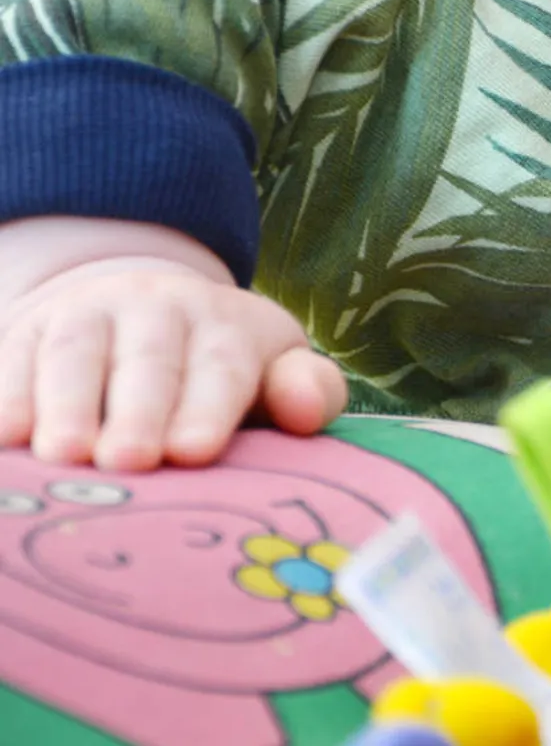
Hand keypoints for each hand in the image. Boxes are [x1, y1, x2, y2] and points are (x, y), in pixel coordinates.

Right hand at [0, 262, 346, 468]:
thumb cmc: (223, 367)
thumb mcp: (275, 369)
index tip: (194, 452)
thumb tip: (305, 409)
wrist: (142, 304)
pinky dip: (7, 394)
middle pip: (148, 361)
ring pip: (74, 354)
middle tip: (126, 462)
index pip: (222, 367)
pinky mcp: (28, 330)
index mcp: (225, 326)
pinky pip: (12, 358)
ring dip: (64, 403)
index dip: (207, 408)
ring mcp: (87, 314)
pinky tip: (5, 435)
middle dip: (136, 410)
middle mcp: (156, 309)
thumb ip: (305, 391)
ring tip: (61, 455)